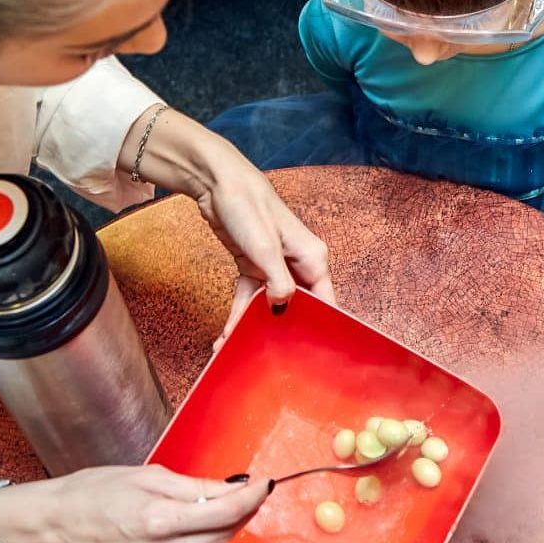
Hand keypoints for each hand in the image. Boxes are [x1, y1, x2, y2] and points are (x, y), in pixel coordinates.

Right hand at [0, 466, 268, 542]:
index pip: (225, 511)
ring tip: (215, 537)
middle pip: (225, 538)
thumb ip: (196, 486)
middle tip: (238, 498)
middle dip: (241, 515)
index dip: (252, 496)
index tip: (263, 485)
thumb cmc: (98, 492)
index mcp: (159, 518)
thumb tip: (234, 487)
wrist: (61, 521)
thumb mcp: (150, 477)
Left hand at [122, 110, 334, 340]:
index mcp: (313, 258)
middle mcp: (298, 264)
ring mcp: (275, 266)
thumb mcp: (264, 249)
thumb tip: (284, 308)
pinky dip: (239, 314)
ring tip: (235, 350)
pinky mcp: (254, 266)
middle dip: (282, 332)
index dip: (319, 327)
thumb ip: (278, 282)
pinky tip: (227, 334)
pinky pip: (250, 298)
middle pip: (297, 307)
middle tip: (269, 357)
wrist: (217, 184)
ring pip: (269, 305)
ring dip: (253, 327)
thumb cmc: (247, 207)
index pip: (326, 302)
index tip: (308, 353)